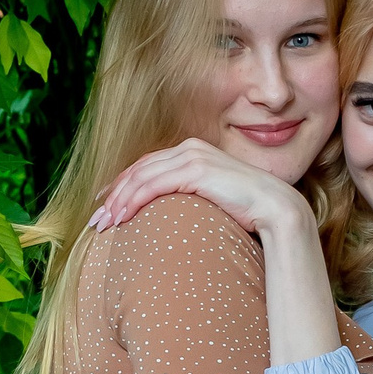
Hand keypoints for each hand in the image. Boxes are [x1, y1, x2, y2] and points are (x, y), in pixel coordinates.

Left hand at [93, 138, 308, 243]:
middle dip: (113, 195)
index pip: (148, 166)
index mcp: (193, 152)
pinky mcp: (195, 170)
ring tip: (104, 224)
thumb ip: (192, 198)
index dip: (123, 185)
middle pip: (139, 170)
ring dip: (118, 201)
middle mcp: (189, 149)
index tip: (105, 204)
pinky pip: (153, 185)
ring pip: (141, 177)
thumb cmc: (248, 210)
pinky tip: (121, 217)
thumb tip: (174, 216)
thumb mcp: (213, 200)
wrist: (276, 208)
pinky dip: (133, 201)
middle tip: (96, 219)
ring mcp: (192, 157)